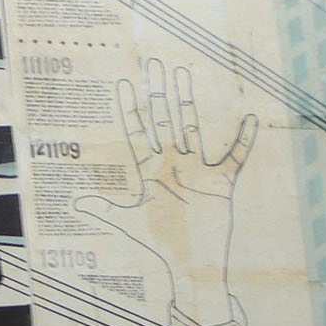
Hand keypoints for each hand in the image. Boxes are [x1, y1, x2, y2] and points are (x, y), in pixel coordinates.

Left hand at [107, 58, 255, 323]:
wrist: (191, 263)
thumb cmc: (159, 242)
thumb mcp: (128, 221)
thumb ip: (103, 209)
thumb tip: (74, 203)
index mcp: (150, 170)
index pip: (137, 132)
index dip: (129, 109)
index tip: (124, 82)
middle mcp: (172, 163)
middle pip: (163, 119)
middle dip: (157, 92)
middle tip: (153, 63)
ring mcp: (197, 169)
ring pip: (192, 126)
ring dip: (188, 100)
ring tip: (183, 72)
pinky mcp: (221, 181)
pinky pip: (236, 155)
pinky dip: (246, 139)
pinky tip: (251, 118)